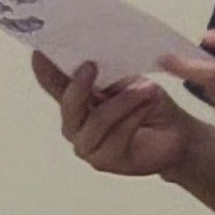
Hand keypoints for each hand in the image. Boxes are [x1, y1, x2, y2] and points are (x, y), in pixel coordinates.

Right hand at [33, 52, 190, 179]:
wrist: (175, 132)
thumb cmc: (148, 103)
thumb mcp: (128, 79)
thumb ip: (106, 73)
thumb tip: (90, 56)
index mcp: (76, 99)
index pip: (53, 83)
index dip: (44, 69)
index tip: (39, 52)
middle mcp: (75, 124)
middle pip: (69, 105)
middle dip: (79, 85)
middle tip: (91, 65)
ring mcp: (87, 145)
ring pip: (96, 121)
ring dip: (123, 102)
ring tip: (145, 89)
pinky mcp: (104, 162)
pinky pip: (116, 136)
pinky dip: (134, 117)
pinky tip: (147, 105)